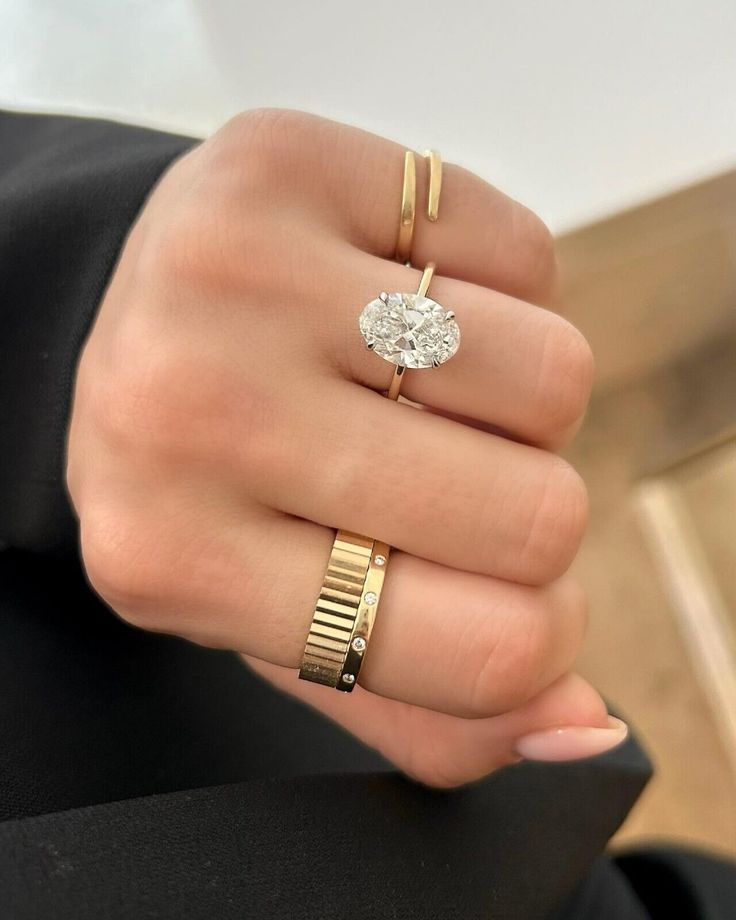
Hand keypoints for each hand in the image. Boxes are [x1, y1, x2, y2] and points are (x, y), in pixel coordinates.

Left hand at [67, 109, 625, 786]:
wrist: (118, 322)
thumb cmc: (216, 485)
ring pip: (552, 374)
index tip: (520, 603)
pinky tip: (411, 301)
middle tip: (445, 477)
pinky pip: (526, 251)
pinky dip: (499, 293)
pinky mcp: (290, 159)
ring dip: (517, 405)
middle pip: (538, 514)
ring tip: (423, 389)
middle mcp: (192, 412)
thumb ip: (432, 702)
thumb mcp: (287, 622)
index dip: (544, 637)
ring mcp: (235, 270)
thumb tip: (585, 720)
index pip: (481, 650)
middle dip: (528, 510)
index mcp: (176, 562)